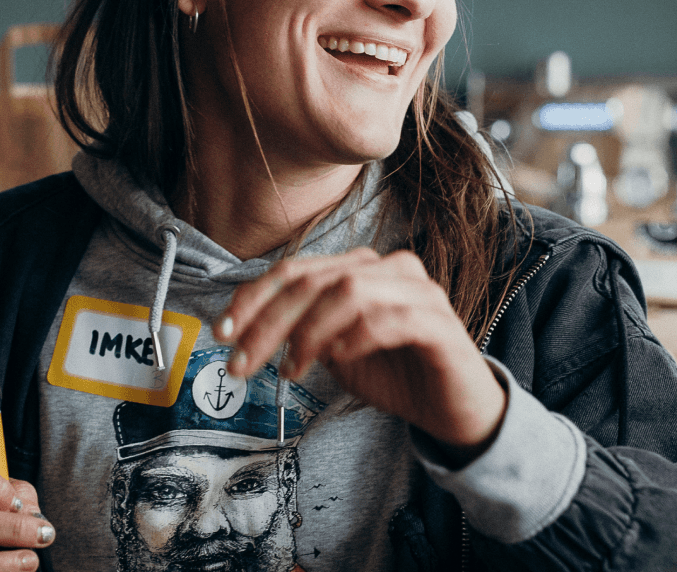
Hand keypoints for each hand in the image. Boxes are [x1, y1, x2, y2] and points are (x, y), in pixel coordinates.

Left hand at [214, 248, 507, 457]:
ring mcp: (418, 291)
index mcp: (361, 267)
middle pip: (313, 280)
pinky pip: (389, 318)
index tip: (222, 332)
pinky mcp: (439, 322)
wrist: (454, 409)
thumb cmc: (395, 373)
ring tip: (292, 368)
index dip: (253, 298)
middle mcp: (389, 268)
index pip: (295, 269)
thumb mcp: (334, 351)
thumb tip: (247, 329)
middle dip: (268, 322)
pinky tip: (338, 359)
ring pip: (348, 291)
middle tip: (242, 361)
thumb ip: (301, 331)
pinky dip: (354, 337)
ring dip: (308, 332)